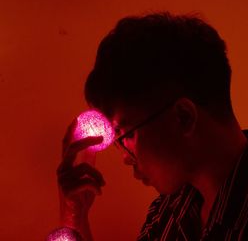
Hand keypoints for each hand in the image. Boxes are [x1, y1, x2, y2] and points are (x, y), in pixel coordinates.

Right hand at [56, 119, 104, 238]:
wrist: (77, 213)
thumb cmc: (81, 192)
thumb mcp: (86, 174)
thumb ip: (88, 160)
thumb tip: (96, 146)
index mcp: (65, 164)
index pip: (66, 144)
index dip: (70, 131)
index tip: (77, 118)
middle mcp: (61, 169)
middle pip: (73, 148)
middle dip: (87, 141)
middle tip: (100, 138)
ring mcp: (63, 180)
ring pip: (86, 167)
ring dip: (98, 176)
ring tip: (102, 184)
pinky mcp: (67, 190)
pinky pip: (88, 181)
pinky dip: (97, 186)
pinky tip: (99, 193)